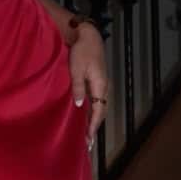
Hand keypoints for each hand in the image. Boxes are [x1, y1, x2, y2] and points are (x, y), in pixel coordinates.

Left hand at [69, 24, 108, 146]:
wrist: (88, 35)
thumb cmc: (81, 51)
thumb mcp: (76, 69)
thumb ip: (78, 88)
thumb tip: (79, 106)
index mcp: (100, 86)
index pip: (98, 111)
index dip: (93, 126)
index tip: (88, 140)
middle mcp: (104, 87)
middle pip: (101, 112)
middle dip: (94, 128)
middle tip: (87, 143)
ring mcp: (102, 84)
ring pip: (99, 107)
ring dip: (94, 120)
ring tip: (87, 134)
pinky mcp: (98, 81)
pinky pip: (97, 100)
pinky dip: (93, 111)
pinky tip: (86, 116)